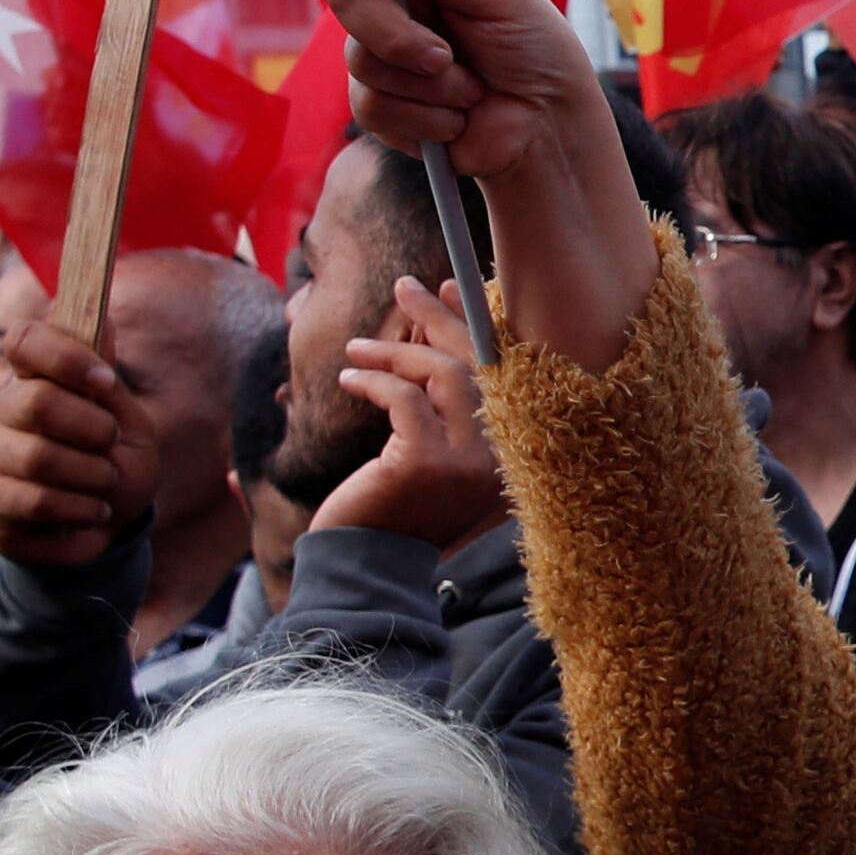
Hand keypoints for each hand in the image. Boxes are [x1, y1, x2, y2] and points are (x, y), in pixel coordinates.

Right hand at [0, 317, 155, 569]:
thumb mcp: (129, 425)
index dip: (64, 356)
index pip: (26, 340)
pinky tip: (92, 512)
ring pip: (38, 458)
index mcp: (35, 379)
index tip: (104, 382)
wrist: (104, 527)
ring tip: (105, 486)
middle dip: (94, 430)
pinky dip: (80, 510)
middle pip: (38, 402)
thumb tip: (103, 322)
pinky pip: (35, 502)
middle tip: (111, 447)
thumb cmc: (114, 467)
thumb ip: (108, 384)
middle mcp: (0, 409)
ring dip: (93, 477)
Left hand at [313, 280, 505, 547]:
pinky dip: (374, 382)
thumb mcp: (427, 454)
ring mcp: (467, 461)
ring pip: (441, 376)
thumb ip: (442, 410)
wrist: (365, 567)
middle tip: (405, 287)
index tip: (447, 290)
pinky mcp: (427, 462)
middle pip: (477, 366)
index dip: (474, 326)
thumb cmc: (393, 510)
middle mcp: (498, 456)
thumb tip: (434, 342)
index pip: (500, 374)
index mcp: (507, 455)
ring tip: (356, 350)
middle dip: (439, 318)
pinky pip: (403, 400)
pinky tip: (348, 380)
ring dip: (394, 353)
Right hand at [332, 0, 652, 365]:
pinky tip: (459, 119)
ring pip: (360, 60)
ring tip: (473, 91)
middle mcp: (398, 3)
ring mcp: (385, 55)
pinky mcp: (382, 106)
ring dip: (430, 86)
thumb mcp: (504, 0)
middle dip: (394, 33)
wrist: (548, 131)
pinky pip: (372, 108)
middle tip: (443, 56)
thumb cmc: (538, 54)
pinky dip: (427, 119)